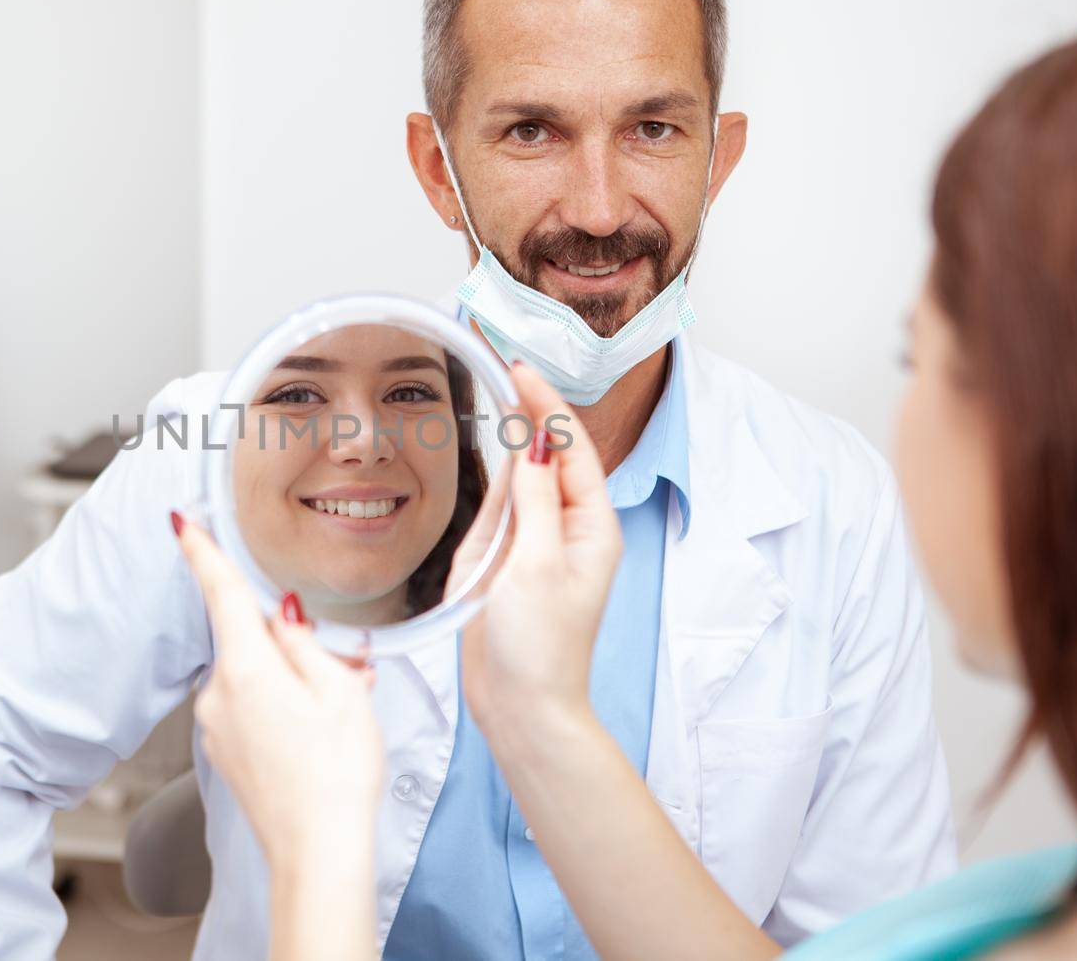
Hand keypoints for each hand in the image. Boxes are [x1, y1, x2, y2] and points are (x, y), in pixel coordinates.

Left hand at [173, 513, 383, 872]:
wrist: (318, 853)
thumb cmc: (336, 775)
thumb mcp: (340, 691)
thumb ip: (305, 642)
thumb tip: (282, 615)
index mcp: (245, 667)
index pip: (219, 592)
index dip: (202, 551)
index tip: (181, 520)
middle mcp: (219, 694)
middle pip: (251, 639)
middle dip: (294, 643)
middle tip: (348, 671)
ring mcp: (217, 727)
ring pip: (256, 677)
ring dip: (295, 680)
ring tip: (344, 710)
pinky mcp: (224, 753)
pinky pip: (252, 708)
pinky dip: (284, 708)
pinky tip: (321, 733)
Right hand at [455, 363, 622, 742]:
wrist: (522, 711)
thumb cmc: (541, 649)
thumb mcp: (536, 566)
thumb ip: (531, 501)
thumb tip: (529, 444)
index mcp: (590, 528)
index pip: (568, 449)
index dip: (545, 405)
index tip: (518, 368)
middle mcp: (567, 531)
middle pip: (546, 457)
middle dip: (527, 411)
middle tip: (498, 364)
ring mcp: (537, 547)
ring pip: (519, 481)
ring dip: (508, 445)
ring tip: (497, 393)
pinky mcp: (507, 565)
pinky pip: (497, 514)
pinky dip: (491, 488)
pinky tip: (486, 463)